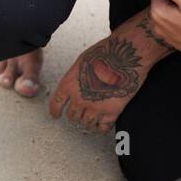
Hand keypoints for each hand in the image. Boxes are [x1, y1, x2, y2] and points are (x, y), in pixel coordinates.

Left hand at [48, 15, 168, 132]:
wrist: (126, 55)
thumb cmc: (105, 52)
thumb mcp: (81, 62)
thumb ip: (76, 78)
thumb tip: (76, 86)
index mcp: (69, 85)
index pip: (56, 104)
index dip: (55, 111)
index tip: (56, 115)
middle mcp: (79, 98)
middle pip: (72, 116)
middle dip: (76, 115)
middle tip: (80, 114)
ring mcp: (95, 106)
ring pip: (87, 123)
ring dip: (88, 122)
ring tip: (92, 120)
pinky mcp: (112, 110)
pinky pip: (103, 126)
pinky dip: (102, 128)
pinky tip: (103, 127)